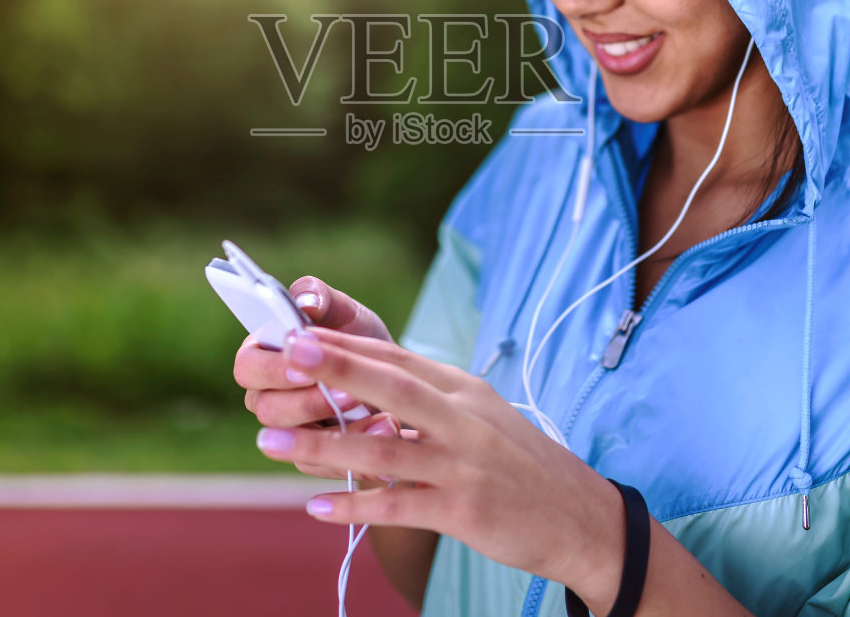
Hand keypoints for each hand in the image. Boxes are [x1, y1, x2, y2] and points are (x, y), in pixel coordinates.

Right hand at [233, 279, 394, 478]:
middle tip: (346, 390)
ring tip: (374, 411)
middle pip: (268, 410)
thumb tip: (306, 302)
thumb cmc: (359, 341)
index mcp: (264, 358)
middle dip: (308, 401)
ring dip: (335, 428)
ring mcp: (291, 435)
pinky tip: (388, 429)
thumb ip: (322, 297)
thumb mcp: (347, 314)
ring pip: (295, 444)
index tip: (304, 361)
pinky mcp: (318, 462)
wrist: (400, 383)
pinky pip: (327, 466)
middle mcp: (270, 399)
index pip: (247, 367)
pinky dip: (358, 451)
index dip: (272, 368)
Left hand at [255, 329, 627, 609]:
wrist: (580, 517)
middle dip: (335, 369)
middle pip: (391, 386)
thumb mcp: (481, 417)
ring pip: (383, 448)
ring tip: (270, 441)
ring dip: (322, 445)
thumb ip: (430, 400)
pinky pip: (397, 506)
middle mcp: (463, 419)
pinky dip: (354, 504)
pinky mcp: (464, 510)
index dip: (345, 345)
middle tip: (285, 356)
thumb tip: (367, 387)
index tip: (298, 333)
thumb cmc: (519, 463)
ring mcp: (463, 464)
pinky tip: (314, 506)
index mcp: (463, 389)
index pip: (397, 357)